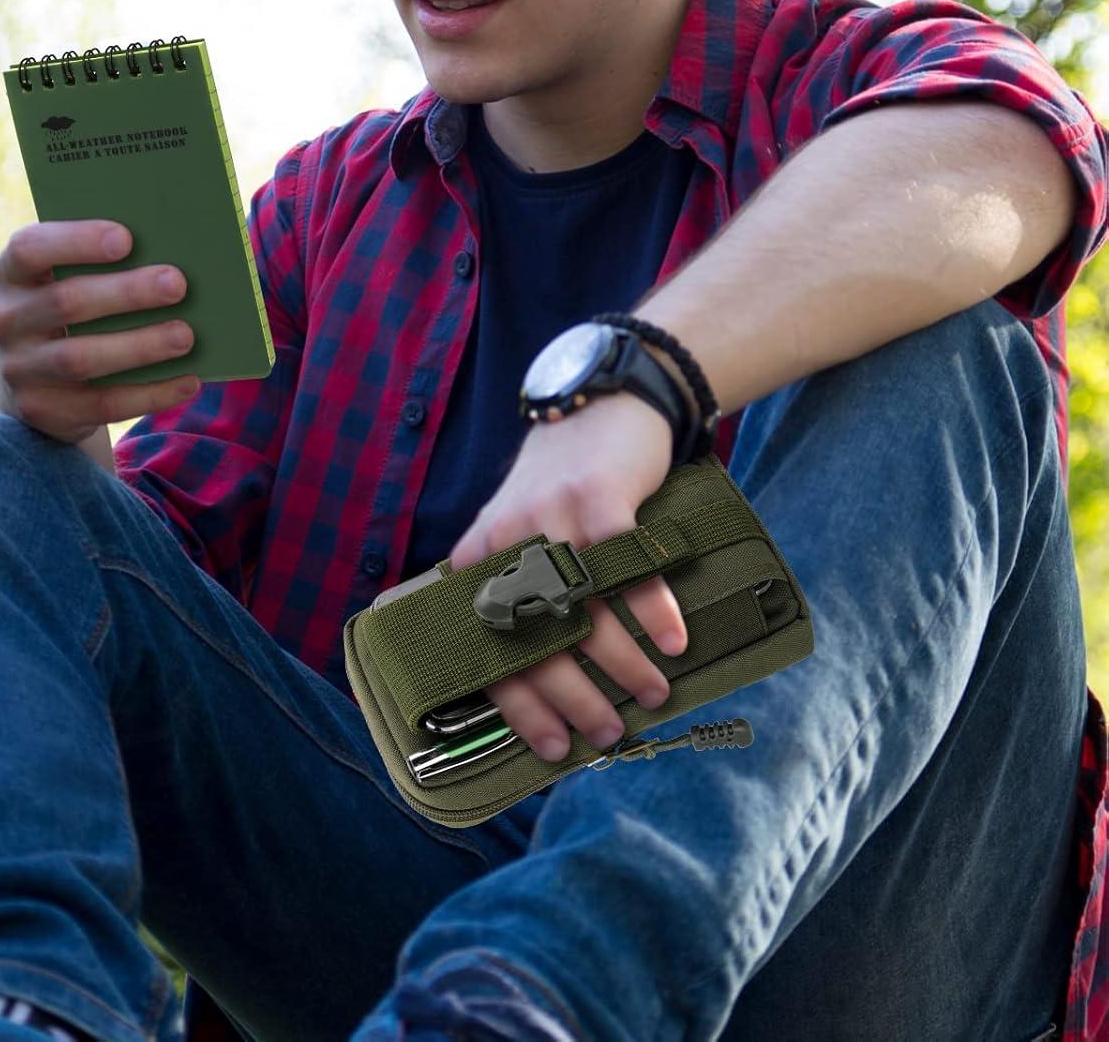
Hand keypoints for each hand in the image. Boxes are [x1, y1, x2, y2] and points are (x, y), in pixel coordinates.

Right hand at [0, 218, 201, 444]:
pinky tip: (188, 382)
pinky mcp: (43, 410)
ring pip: (81, 358)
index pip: (31, 248)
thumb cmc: (75, 309)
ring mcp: (20, 368)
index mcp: (13, 272)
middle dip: (126, 293)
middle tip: (177, 284)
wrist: (39, 380)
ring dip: (140, 346)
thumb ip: (106, 265)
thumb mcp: (71, 280)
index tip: (126, 238)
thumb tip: (173, 261)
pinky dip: (150, 393)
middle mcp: (8, 319)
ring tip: (186, 336)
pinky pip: (101, 404)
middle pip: (65, 302)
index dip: (76, 241)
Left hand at [446, 390, 687, 762]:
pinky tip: (674, 639)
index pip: (491, 650)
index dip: (522, 707)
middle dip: (574, 696)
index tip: (555, 750)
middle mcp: (507, 542)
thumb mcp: (517, 535)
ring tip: (655, 692)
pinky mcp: (598, 495)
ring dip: (622, 661)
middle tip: (609, 732)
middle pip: (537, 638)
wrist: (594, 403)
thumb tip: (551, 691)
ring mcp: (551, 516)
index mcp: (479, 562)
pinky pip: (624, 563)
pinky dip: (651, 606)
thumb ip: (521, 595)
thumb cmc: (559, 488)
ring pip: (583, 608)